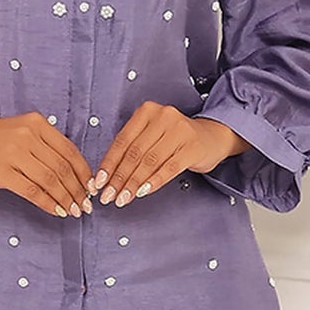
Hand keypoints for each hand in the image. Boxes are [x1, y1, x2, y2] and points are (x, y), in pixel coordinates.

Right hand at [0, 112, 95, 217]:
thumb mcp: (20, 132)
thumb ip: (44, 147)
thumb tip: (71, 175)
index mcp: (36, 123)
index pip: (69, 150)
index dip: (84, 173)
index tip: (91, 188)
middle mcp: (27, 136)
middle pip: (62, 167)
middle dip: (78, 190)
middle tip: (85, 205)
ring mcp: (14, 153)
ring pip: (50, 180)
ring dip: (65, 199)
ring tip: (73, 211)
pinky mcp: (1, 171)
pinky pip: (31, 191)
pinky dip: (47, 203)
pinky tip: (55, 211)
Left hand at [89, 104, 246, 205]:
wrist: (211, 137)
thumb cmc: (175, 139)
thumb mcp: (152, 135)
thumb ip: (132, 149)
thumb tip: (106, 177)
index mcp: (147, 111)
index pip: (122, 140)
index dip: (108, 164)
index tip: (98, 183)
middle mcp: (163, 116)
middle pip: (134, 152)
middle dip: (118, 178)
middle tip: (108, 196)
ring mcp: (180, 130)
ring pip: (149, 161)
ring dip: (133, 183)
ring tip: (122, 199)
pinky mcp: (192, 147)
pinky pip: (169, 168)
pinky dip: (154, 182)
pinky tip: (142, 193)